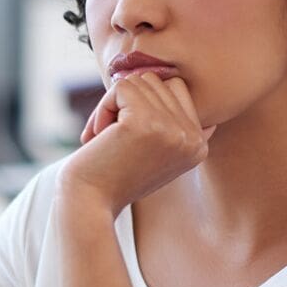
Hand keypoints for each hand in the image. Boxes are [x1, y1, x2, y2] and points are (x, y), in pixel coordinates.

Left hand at [63, 72, 214, 214]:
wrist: (88, 204)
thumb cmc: (112, 178)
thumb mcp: (154, 154)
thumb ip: (173, 127)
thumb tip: (187, 96)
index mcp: (198, 144)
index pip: (176, 89)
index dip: (141, 103)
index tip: (123, 138)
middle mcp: (193, 137)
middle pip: (157, 81)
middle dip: (125, 102)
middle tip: (108, 138)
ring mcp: (173, 129)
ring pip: (139, 81)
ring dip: (112, 105)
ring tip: (104, 138)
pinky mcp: (146, 122)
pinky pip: (121, 87)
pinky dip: (101, 108)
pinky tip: (97, 137)